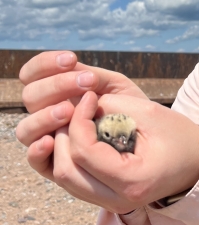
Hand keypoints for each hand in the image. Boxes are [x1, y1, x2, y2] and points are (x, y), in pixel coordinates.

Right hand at [16, 50, 147, 148]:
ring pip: (25, 128)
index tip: (72, 59)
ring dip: (44, 116)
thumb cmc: (130, 110)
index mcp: (55, 92)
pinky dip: (37, 150)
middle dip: (55, 86)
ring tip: (69, 110)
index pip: (32, 74)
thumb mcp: (115, 88)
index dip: (45, 64)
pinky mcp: (53, 165)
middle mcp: (45, 114)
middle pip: (30, 97)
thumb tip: (74, 66)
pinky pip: (34, 160)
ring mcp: (47, 139)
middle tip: (86, 84)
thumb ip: (93, 76)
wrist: (148, 143)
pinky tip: (51, 141)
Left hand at [23, 91, 198, 214]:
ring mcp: (110, 204)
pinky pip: (74, 181)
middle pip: (66, 169)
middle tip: (73, 109)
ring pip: (64, 178)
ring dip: (61, 147)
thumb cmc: (180, 137)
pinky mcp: (106, 200)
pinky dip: (69, 157)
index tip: (88, 97)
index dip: (77, 119)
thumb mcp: (150, 113)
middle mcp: (118, 200)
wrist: (198, 165)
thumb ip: (111, 106)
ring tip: (74, 121)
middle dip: (62, 135)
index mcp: (132, 180)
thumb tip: (77, 103)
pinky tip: (78, 136)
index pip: (83, 151)